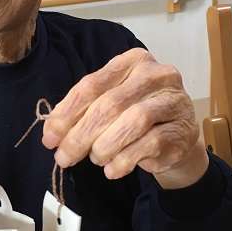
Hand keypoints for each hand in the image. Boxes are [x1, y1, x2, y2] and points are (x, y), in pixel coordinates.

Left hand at [41, 49, 207, 187]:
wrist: (177, 134)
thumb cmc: (135, 114)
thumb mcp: (108, 103)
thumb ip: (82, 111)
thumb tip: (51, 132)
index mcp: (132, 61)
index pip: (92, 85)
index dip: (67, 113)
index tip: (50, 138)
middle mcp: (156, 75)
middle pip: (109, 105)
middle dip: (80, 136)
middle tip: (64, 157)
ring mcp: (173, 101)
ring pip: (132, 122)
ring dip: (104, 147)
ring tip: (95, 158)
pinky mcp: (181, 129)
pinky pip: (149, 145)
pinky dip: (124, 161)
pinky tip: (112, 169)